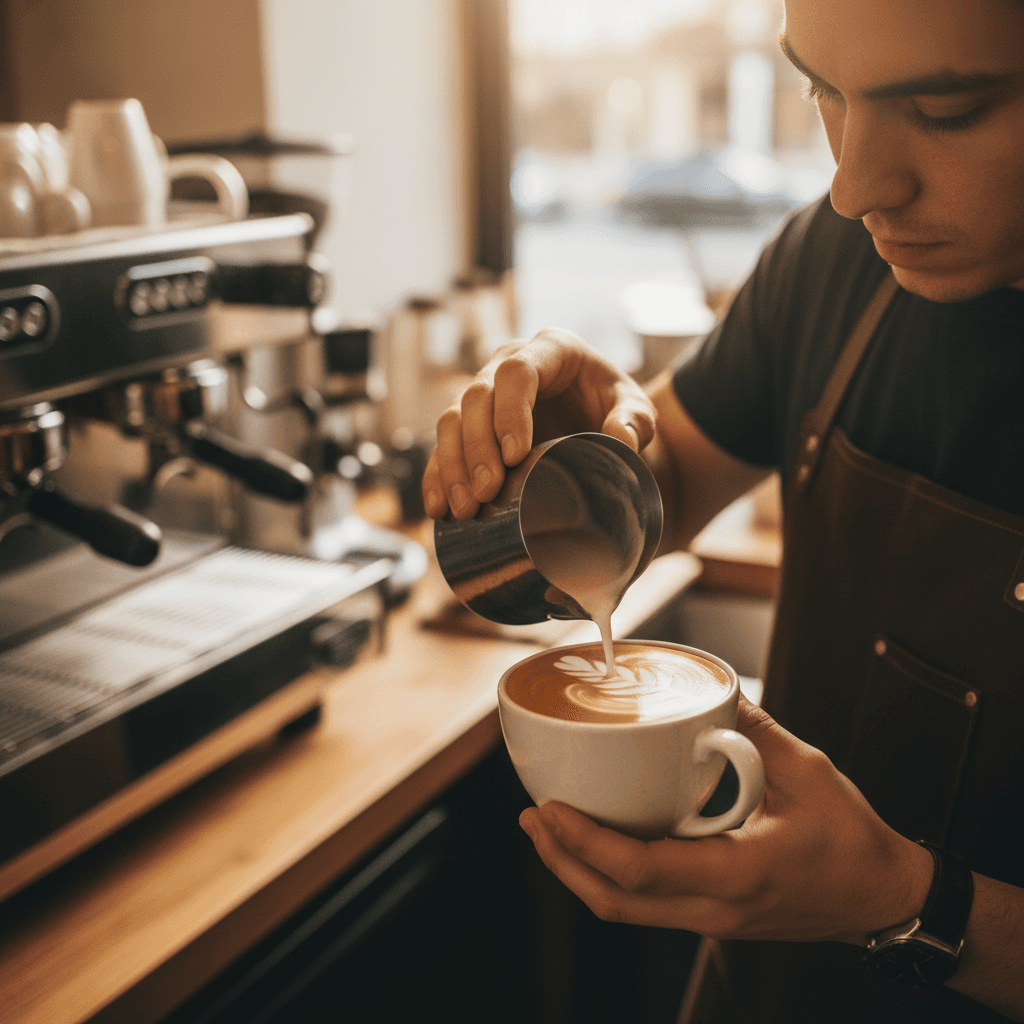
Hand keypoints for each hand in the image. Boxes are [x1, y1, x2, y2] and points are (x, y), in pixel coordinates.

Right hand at [422, 328, 655, 519]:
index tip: (514, 455)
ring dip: (453, 465)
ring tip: (466, 508)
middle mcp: (508, 364)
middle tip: (487, 492)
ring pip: (451, 419)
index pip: (517, 371)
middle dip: (476, 447)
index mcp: (551, 349)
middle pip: (476, 396)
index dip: (509, 411)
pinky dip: (438, 477)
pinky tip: (439, 509)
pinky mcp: (471, 425)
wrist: (601, 422)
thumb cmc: (617, 408)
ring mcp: (485, 393)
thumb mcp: (638, 410)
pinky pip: (443, 446)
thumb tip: (620, 439)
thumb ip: (634, 421)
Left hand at [518, 697, 933, 944]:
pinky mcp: (711, 916)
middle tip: (532, 817)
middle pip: (614, 901)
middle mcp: (715, 909)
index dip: (584, 842)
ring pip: (624, 910)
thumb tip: (710, 690)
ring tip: (549, 828)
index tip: (550, 809)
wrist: (882, 898)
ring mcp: (711, 920)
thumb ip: (753, 729)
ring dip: (579, 871)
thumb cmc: (850, 840)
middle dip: (562, 861)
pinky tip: (597, 842)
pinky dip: (609, 876)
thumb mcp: (805, 771)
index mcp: (737, 873)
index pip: (641, 869)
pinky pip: (645, 905)